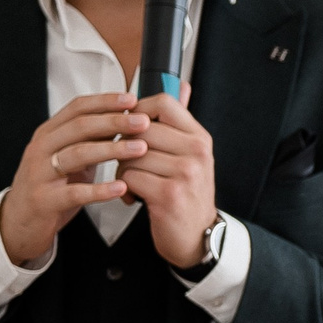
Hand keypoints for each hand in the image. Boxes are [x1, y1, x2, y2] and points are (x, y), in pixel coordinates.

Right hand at [0, 93, 147, 264]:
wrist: (20, 221)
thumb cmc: (51, 187)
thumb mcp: (71, 158)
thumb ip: (92, 140)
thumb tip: (125, 119)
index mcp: (50, 133)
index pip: (77, 108)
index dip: (105, 101)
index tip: (132, 99)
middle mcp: (42, 148)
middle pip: (80, 127)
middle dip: (114, 121)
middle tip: (143, 122)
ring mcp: (40, 173)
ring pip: (77, 154)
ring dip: (112, 150)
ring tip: (140, 149)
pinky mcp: (44, 200)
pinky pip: (74, 193)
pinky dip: (99, 190)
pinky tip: (121, 187)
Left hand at [124, 87, 220, 268]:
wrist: (197, 238)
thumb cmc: (187, 195)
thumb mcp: (190, 155)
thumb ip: (181, 121)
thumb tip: (181, 85)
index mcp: (199, 138)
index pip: (164, 102)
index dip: (138, 110)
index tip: (131, 127)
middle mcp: (196, 153)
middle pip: (142, 129)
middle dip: (124, 145)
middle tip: (127, 162)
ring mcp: (185, 173)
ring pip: (131, 154)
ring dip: (123, 170)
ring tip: (132, 182)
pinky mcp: (169, 195)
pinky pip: (131, 177)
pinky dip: (125, 188)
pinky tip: (133, 197)